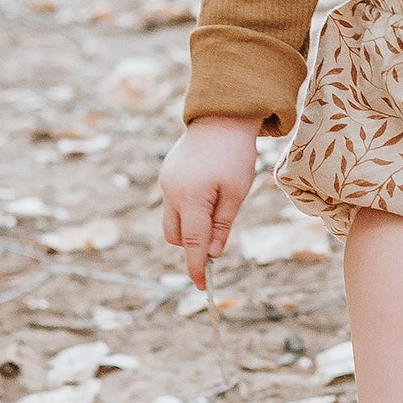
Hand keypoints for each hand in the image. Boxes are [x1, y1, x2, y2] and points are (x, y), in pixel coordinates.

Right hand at [159, 116, 260, 287]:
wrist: (221, 117)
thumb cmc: (235, 155)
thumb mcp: (236, 192)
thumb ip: (222, 225)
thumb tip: (212, 252)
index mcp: (191, 198)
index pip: (192, 243)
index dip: (196, 266)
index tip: (201, 285)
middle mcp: (172, 193)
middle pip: (176, 237)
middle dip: (193, 245)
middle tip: (218, 238)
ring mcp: (166, 183)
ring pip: (172, 221)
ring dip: (190, 227)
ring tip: (215, 209)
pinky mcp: (167, 175)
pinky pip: (173, 203)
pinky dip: (188, 209)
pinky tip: (207, 191)